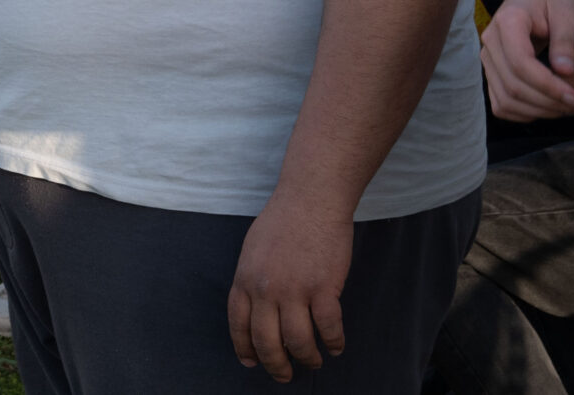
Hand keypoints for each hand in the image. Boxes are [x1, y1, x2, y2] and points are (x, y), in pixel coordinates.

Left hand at [228, 192, 352, 380]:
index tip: (251, 363)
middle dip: (275, 365)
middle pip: (266, 341)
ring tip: (313, 361)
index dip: (245, 348)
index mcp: (245, 278)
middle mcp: (265, 289)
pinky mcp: (323, 288)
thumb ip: (252, 279)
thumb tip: (254, 308)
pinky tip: (335, 347)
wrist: (311, 198)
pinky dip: (332, 343)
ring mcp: (294, 290)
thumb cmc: (284, 220)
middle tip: (284, 375)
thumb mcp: (253, 249)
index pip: (238, 324)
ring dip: (306, 358)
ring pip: (297, 342)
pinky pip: (328, 328)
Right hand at [479, 0, 573, 119]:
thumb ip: (566, 40)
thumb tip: (565, 71)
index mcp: (507, 22)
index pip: (521, 63)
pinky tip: (551, 108)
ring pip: (507, 100)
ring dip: (541, 111)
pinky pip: (502, 104)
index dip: (548, 86)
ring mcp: (488, 59)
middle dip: (550, 103)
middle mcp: (490, 41)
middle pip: (514, 86)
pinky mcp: (492, 72)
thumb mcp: (567, 12)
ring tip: (573, 108)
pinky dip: (526, 113)